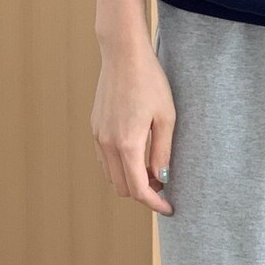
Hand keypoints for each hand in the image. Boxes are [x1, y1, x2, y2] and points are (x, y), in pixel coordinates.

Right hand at [91, 30, 175, 214]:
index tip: (169, 209)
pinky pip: (105, 160)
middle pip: (122, 188)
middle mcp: (107, 144)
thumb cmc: (150, 83)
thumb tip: (162, 179)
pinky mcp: (95, 128)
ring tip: (152, 169)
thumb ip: (163, 152)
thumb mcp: (166, 118)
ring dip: (130, 180)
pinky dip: (120, 167)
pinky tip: (138, 155)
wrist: (123, 56)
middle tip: (165, 183)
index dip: (155, 203)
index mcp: (127, 144)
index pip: (138, 189)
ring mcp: (98, 136)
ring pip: (111, 176)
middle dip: (144, 192)